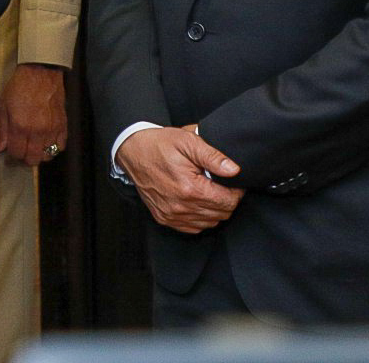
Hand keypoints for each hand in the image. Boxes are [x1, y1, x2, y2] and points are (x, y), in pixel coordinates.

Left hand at [0, 64, 68, 166]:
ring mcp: (52, 129)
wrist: (41, 72)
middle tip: (23, 149)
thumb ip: (2, 129)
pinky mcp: (63, 125)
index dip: (13, 154)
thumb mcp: (4, 105)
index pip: (17, 153)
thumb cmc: (20, 86)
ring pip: (48, 155)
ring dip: (40, 153)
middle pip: (33, 159)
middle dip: (26, 158)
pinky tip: (47, 140)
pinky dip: (54, 147)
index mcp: (20, 126)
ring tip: (35, 145)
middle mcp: (37, 131)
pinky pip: (61, 146)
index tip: (12, 148)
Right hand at [114, 125, 242, 234]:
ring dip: (214, 209)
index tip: (233, 181)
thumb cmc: (159, 145)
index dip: (236, 191)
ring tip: (207, 190)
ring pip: (209, 223)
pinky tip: (197, 201)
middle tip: (220, 183)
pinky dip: (200, 217)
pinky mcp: (164, 218)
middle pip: (221, 214)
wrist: (132, 151)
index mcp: (189, 188)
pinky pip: (193, 227)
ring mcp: (171, 215)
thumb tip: (234, 170)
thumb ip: (214, 157)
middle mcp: (180, 207)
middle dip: (226, 200)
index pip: (228, 202)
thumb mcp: (188, 142)